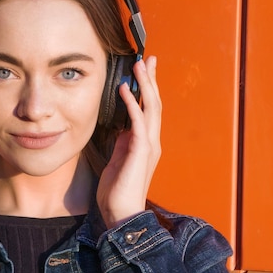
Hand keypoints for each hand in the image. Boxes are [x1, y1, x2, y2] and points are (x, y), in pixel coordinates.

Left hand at [96, 56, 161, 228]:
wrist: (121, 214)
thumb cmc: (117, 191)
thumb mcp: (118, 159)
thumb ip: (122, 142)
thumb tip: (121, 127)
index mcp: (145, 143)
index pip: (149, 110)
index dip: (147, 89)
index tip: (143, 70)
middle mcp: (151, 141)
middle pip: (154, 104)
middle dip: (151, 80)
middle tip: (148, 59)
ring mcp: (148, 146)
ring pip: (151, 109)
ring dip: (145, 85)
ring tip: (139, 66)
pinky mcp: (140, 151)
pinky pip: (138, 123)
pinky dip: (132, 104)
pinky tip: (126, 90)